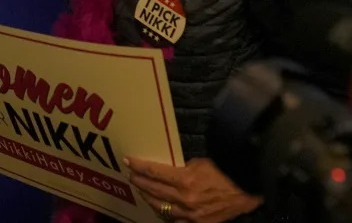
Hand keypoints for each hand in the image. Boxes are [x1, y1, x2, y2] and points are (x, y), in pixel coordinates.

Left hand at [126, 157, 261, 222]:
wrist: (249, 189)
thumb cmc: (227, 171)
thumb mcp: (201, 162)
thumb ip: (182, 167)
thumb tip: (169, 169)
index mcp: (185, 181)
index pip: (154, 172)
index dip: (139, 166)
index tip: (129, 161)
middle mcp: (185, 200)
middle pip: (153, 190)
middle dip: (140, 181)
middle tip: (132, 174)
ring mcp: (191, 215)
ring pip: (160, 207)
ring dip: (149, 197)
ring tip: (142, 189)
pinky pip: (175, 221)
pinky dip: (165, 214)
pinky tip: (159, 208)